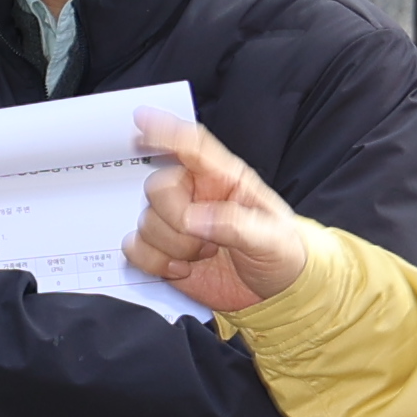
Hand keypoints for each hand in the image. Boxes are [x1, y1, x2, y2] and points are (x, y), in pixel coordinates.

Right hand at [129, 113, 312, 314]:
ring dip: (173, 247)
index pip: (193, 146)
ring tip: (204, 255)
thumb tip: (194, 219)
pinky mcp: (163, 250)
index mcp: (225, 180)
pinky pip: (135, 247)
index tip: (141, 121)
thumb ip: (236, 225)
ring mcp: (177, 223)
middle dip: (176, 219)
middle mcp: (196, 195)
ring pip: (146, 221)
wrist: (275, 294)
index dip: (166, 132)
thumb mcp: (272, 239)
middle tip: (206, 241)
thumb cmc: (281, 255)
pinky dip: (154, 262)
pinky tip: (181, 268)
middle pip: (159, 186)